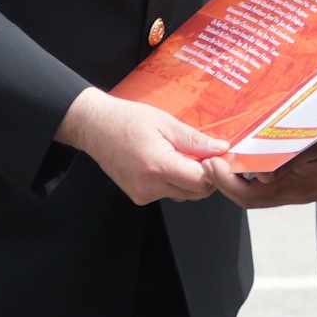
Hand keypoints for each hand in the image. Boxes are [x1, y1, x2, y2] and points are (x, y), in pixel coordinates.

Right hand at [56, 89, 226, 204]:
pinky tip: (168, 163)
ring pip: (184, 194)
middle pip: (196, 192)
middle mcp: (149, 186)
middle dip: (206, 175)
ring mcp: (142, 194)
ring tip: (181, 155)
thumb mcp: (166, 123)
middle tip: (203, 153)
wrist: (95, 128)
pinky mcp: (139, 196)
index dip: (214, 169)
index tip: (218, 155)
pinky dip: (175, 182)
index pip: (201, 181)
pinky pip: (169, 194)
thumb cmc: (127, 120)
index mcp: (157, 166)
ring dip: (190, 179)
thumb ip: (195, 140)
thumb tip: (221, 149)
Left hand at [204, 127, 316, 207]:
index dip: (225, 182)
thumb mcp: (313, 144)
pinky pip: (273, 187)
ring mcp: (300, 191)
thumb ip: (283, 158)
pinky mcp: (305, 184)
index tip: (211, 164)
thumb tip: (258, 174)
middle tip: (210, 163)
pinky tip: (250, 161)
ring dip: (239, 180)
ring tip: (225, 161)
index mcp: (295, 189)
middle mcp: (295, 195)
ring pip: (259, 194)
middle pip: (250, 199)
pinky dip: (255, 177)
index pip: (248, 196)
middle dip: (226, 183)